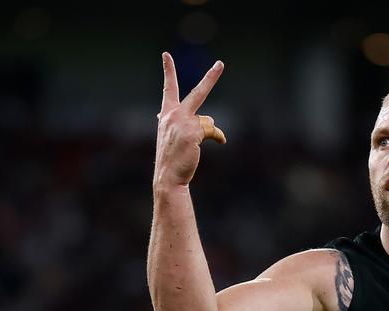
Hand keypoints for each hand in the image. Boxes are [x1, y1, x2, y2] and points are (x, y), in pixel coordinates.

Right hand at [154, 52, 226, 188]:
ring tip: (195, 146)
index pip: (168, 89)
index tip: (166, 55)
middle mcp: (173, 115)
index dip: (168, 71)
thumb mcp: (173, 137)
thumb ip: (182, 124)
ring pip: (208, 120)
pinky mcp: (193, 132)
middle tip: (221, 64)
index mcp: (166, 114)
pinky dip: (218, 137)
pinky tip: (219, 143)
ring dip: (209, 132)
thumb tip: (209, 121)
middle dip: (211, 77)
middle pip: (198, 92)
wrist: (168, 177)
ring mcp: (184, 122)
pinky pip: (213, 131)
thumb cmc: (172, 159)